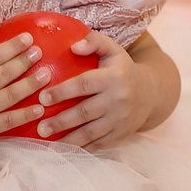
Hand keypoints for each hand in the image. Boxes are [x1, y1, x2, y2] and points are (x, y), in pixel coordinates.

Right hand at [0, 33, 52, 150]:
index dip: (14, 45)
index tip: (28, 38)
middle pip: (7, 72)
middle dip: (26, 60)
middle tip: (40, 52)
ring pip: (13, 94)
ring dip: (31, 84)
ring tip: (46, 74)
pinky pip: (9, 121)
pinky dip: (25, 115)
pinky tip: (38, 108)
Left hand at [33, 31, 153, 148]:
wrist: (150, 93)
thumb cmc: (121, 68)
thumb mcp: (112, 49)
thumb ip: (93, 42)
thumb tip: (73, 46)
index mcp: (114, 77)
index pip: (84, 84)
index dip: (63, 92)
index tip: (42, 97)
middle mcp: (118, 100)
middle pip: (85, 112)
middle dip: (61, 121)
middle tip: (40, 126)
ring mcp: (120, 120)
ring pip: (91, 132)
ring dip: (68, 138)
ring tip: (46, 140)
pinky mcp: (121, 134)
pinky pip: (99, 144)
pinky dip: (81, 148)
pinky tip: (64, 149)